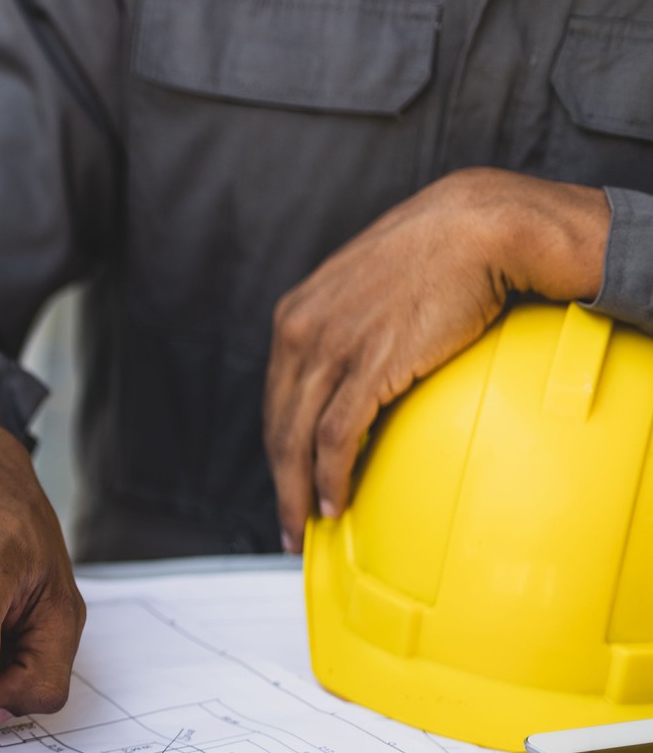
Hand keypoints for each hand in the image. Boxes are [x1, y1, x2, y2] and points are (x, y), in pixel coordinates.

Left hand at [264, 168, 609, 551]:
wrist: (478, 226)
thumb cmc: (435, 256)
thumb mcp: (367, 288)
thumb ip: (349, 326)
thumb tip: (357, 366)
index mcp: (294, 316)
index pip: (276, 397)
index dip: (278, 446)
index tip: (285, 479)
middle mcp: (300, 333)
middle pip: (278, 426)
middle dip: (279, 481)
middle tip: (288, 523)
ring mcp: (331, 350)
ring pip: (297, 440)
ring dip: (299, 492)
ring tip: (308, 525)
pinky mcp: (368, 367)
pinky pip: (336, 438)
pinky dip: (331, 477)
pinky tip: (336, 502)